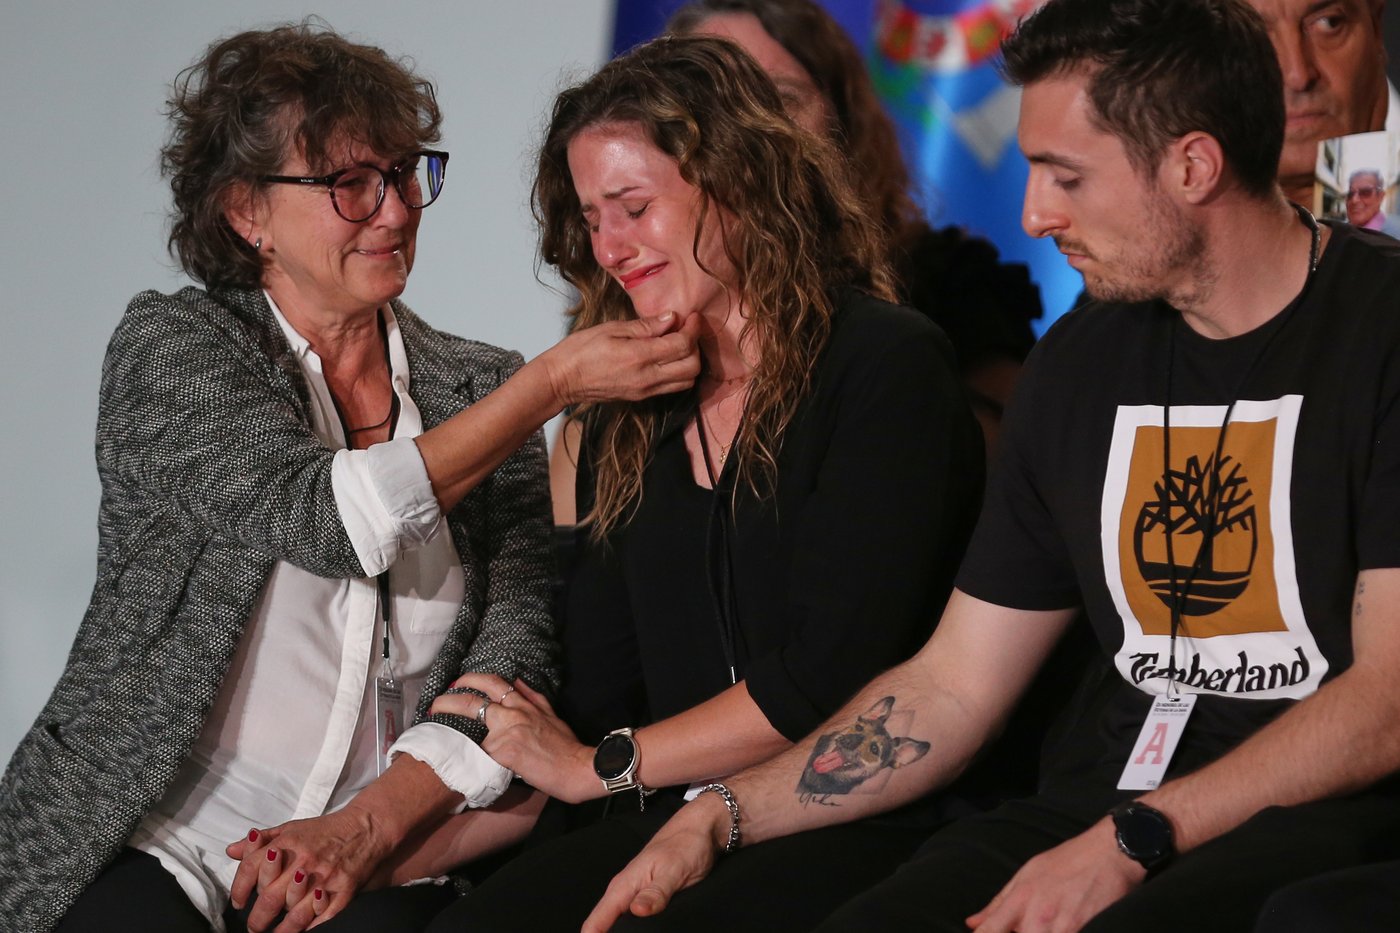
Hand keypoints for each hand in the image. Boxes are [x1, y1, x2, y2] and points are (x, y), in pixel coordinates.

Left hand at [225, 806, 392, 931]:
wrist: (366, 828)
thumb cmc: (326, 831)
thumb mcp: (291, 828)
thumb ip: (260, 842)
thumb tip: (232, 850)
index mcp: (287, 844)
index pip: (251, 869)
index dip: (239, 890)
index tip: (239, 903)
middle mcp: (303, 862)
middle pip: (269, 898)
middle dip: (257, 919)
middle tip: (255, 926)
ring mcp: (324, 878)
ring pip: (294, 915)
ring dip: (281, 931)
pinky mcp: (343, 891)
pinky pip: (322, 918)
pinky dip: (309, 928)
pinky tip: (301, 930)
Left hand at [430, 674, 596, 802]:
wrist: (575, 768)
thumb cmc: (564, 744)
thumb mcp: (550, 713)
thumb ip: (531, 696)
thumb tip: (516, 679)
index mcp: (522, 703)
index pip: (492, 683)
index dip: (469, 680)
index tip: (456, 684)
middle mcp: (512, 714)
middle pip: (471, 702)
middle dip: (448, 700)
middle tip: (435, 705)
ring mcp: (506, 733)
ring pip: (471, 730)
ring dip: (454, 734)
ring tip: (440, 736)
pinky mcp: (503, 754)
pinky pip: (481, 755)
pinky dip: (471, 758)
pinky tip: (460, 762)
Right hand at [542, 312, 700, 406]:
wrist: (562, 380)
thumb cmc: (580, 351)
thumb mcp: (611, 329)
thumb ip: (645, 326)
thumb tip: (671, 318)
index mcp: (639, 356)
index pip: (682, 345)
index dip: (693, 329)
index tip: (692, 316)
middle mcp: (647, 378)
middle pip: (692, 367)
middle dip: (696, 346)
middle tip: (688, 329)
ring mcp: (645, 391)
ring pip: (686, 381)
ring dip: (690, 361)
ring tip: (679, 343)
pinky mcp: (641, 397)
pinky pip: (672, 387)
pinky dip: (679, 372)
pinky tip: (668, 356)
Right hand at [581, 793, 730, 932]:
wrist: (701, 831)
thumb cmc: (686, 844)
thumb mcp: (674, 870)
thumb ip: (656, 892)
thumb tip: (636, 911)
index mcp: (624, 885)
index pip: (596, 921)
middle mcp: (627, 892)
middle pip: (604, 926)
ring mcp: (637, 896)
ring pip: (619, 924)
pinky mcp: (650, 899)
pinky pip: (635, 919)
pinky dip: (637, 929)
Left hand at [965, 818, 1144, 932]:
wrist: (1108, 853)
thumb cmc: (1067, 861)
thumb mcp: (1027, 873)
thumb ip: (999, 903)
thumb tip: (972, 923)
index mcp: (1019, 898)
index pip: (989, 931)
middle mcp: (1036, 915)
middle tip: (1022, 928)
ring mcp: (1060, 926)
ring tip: (1045, 925)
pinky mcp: (1082, 930)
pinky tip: (1060, 927)